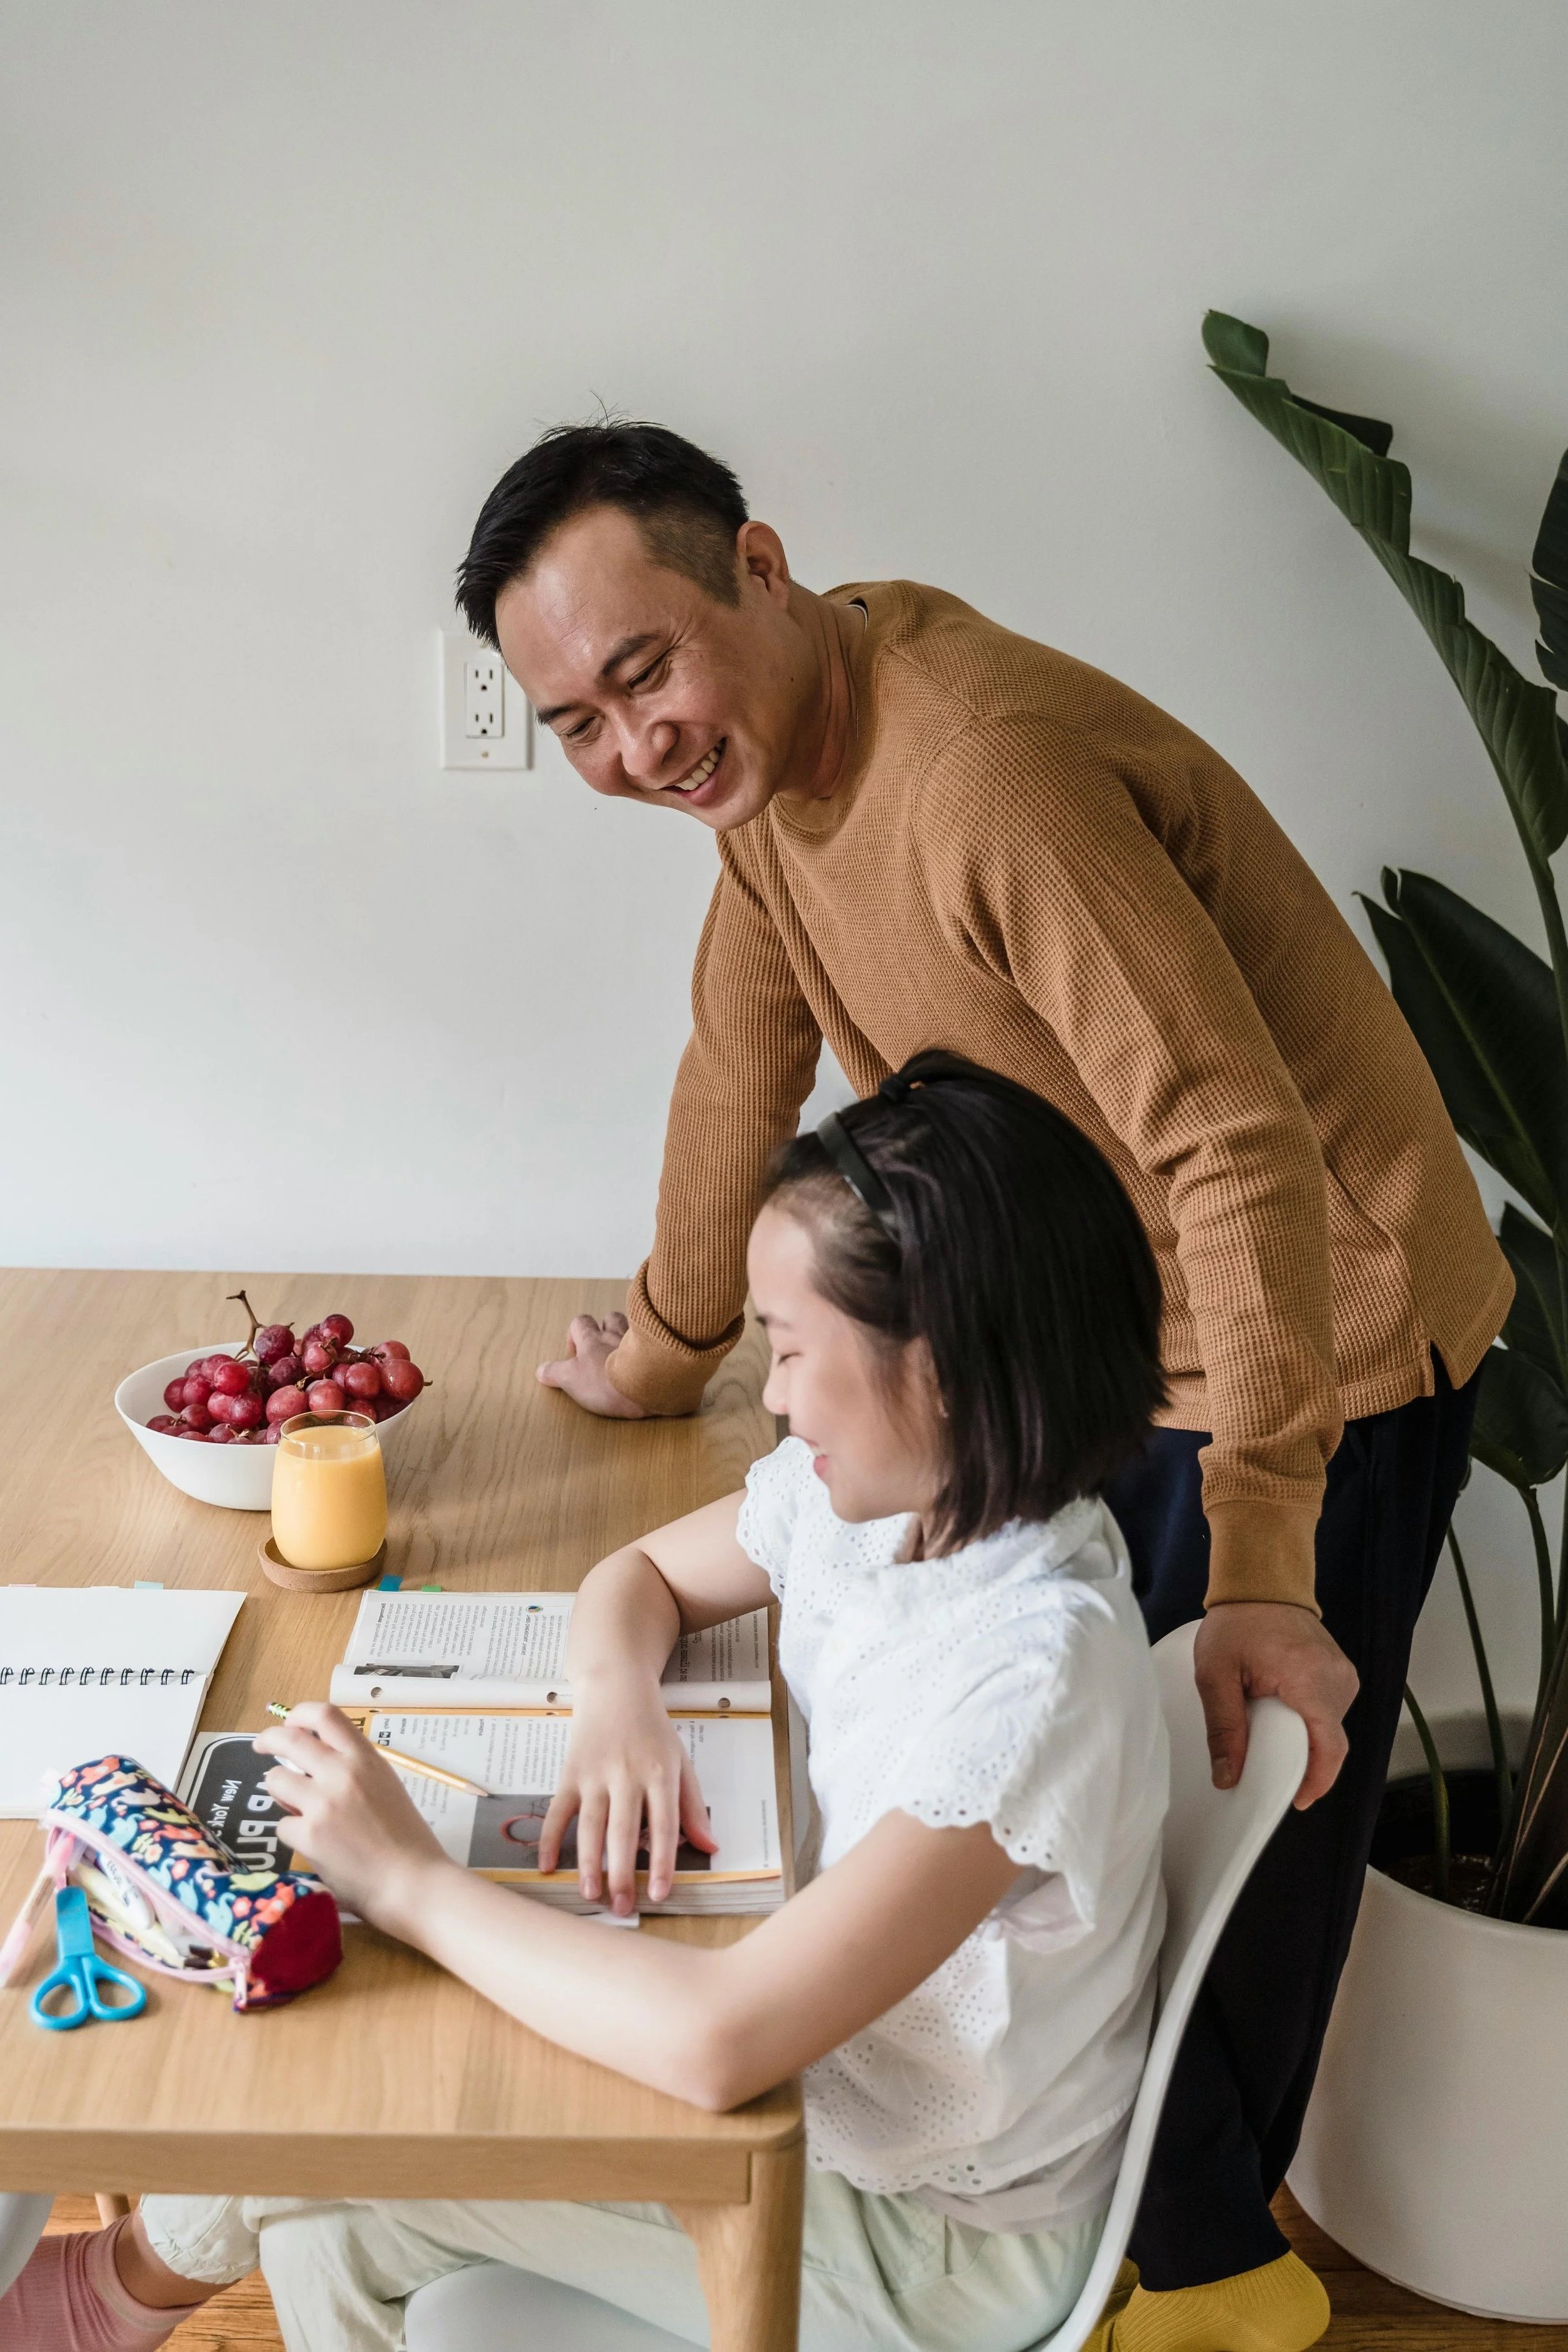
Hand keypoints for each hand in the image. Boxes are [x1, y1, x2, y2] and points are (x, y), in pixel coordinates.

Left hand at [253, 1702, 452, 1933]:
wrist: (413, 1881)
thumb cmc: (407, 1838)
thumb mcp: (386, 1787)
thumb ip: (354, 1771)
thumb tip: (315, 1766)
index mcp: (365, 1758)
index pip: (325, 1715)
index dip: (300, 1714)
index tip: (290, 1723)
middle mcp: (341, 1773)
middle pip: (289, 1739)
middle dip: (268, 1739)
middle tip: (262, 1746)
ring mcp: (322, 1803)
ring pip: (276, 1781)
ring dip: (280, 1792)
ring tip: (295, 1807)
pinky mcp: (308, 1835)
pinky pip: (282, 1825)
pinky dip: (293, 1833)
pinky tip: (313, 1845)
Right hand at [537, 1312, 650, 1418]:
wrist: (646, 1384)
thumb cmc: (606, 1380)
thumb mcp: (571, 1379)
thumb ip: (555, 1373)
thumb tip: (541, 1370)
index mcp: (592, 1338)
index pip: (579, 1323)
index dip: (575, 1334)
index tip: (574, 1352)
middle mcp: (616, 1333)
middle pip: (610, 1318)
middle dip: (605, 1328)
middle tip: (602, 1347)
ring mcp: (639, 1340)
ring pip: (632, 1326)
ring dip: (626, 1334)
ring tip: (624, 1349)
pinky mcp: (658, 1349)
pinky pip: (653, 1339)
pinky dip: (649, 1344)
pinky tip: (648, 1356)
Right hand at [537, 1680, 718, 1913]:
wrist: (616, 1688)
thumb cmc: (653, 1731)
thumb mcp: (681, 1762)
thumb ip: (693, 1807)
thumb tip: (710, 1847)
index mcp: (661, 1773)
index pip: (664, 1825)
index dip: (662, 1862)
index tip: (659, 1894)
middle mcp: (628, 1774)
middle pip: (623, 1830)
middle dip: (622, 1873)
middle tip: (620, 1908)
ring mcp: (595, 1773)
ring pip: (590, 1824)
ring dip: (588, 1862)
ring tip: (589, 1895)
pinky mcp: (570, 1772)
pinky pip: (558, 1810)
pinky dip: (549, 1838)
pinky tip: (547, 1867)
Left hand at [1194, 1602, 1358, 1809]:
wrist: (1261, 1582)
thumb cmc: (1236, 1623)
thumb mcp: (1215, 1675)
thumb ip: (1223, 1728)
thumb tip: (1228, 1777)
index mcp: (1309, 1678)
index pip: (1329, 1745)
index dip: (1317, 1780)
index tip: (1298, 1800)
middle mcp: (1336, 1677)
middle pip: (1330, 1740)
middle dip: (1304, 1763)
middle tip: (1271, 1773)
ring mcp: (1343, 1673)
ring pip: (1331, 1727)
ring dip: (1306, 1740)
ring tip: (1273, 1743)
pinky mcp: (1340, 1671)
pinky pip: (1331, 1709)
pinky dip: (1310, 1722)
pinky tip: (1284, 1721)